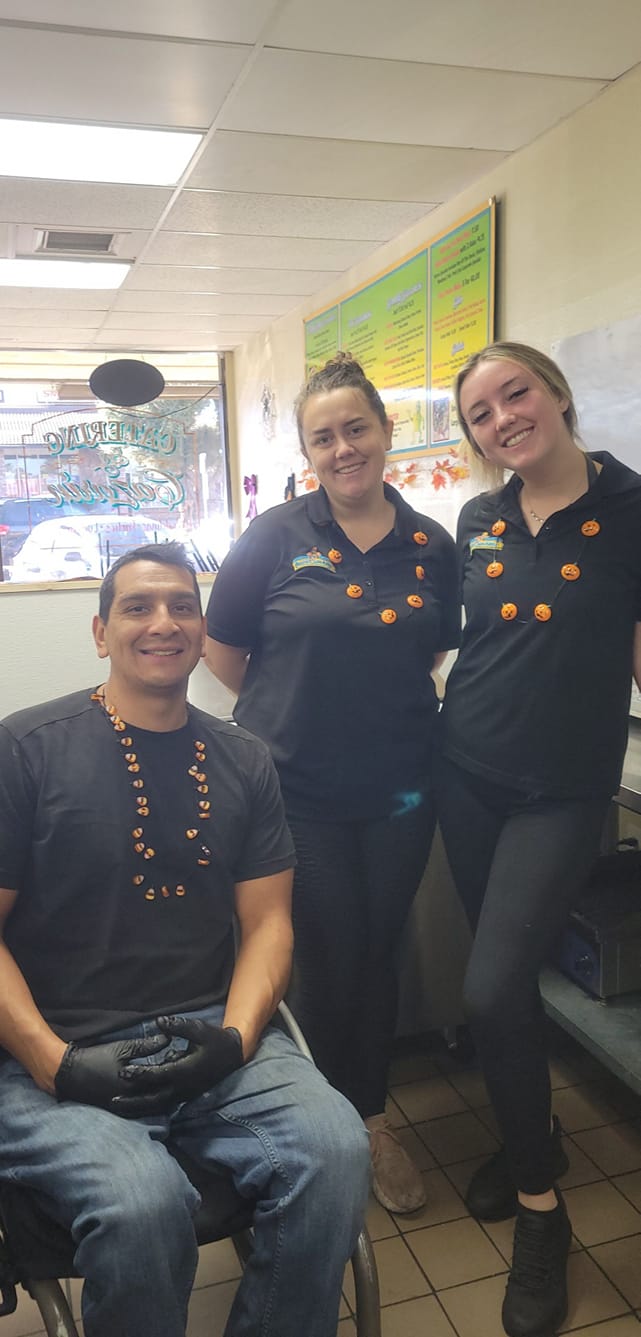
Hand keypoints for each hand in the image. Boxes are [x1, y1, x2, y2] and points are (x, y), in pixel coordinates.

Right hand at [55, 1034, 174, 1116]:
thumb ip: (147, 1046)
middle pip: (159, 1099)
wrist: (69, 1073)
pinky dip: (148, 1103)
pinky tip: (155, 1094)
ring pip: (150, 1107)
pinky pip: (139, 1110)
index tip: (182, 1062)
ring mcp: (123, 1110)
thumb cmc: (96, 1058)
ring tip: (170, 1083)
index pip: (161, 1083)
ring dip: (161, 1096)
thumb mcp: (123, 1048)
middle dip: (170, 1087)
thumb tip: (168, 1038)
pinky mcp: (117, 1111)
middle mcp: (130, 1103)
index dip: (173, 1072)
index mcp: (133, 1087)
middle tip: (180, 1075)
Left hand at [120, 1016, 243, 1103]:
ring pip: (157, 1104)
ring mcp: (184, 1093)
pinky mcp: (185, 1095)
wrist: (233, 1056)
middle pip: (153, 1098)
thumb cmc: (215, 1040)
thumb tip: (157, 1021)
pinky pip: (164, 1103)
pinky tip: (135, 1103)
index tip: (122, 1072)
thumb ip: (178, 1026)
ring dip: (138, 1106)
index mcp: (185, 1070)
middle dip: (133, 1100)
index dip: (139, 1074)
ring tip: (119, 1105)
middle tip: (113, 1100)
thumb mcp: (199, 1029)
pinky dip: (149, 1105)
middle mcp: (183, 1086)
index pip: (157, 1074)